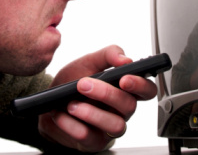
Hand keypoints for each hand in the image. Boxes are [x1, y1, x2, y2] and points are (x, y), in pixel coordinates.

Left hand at [38, 45, 157, 151]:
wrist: (50, 102)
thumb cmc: (73, 81)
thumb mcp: (88, 61)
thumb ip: (108, 55)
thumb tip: (126, 59)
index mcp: (124, 89)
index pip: (147, 90)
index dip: (141, 85)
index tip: (124, 78)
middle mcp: (121, 110)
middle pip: (129, 105)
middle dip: (106, 93)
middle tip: (83, 84)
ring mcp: (109, 128)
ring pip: (116, 126)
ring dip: (92, 113)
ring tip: (72, 104)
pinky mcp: (94, 142)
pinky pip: (90, 138)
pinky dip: (73, 125)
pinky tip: (62, 115)